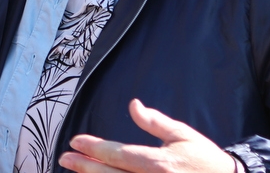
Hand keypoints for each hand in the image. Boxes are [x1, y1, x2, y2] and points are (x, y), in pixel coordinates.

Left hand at [57, 99, 236, 172]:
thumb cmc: (205, 159)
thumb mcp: (182, 136)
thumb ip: (155, 122)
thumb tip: (133, 104)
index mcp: (158, 164)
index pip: (118, 154)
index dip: (94, 147)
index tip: (75, 141)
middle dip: (84, 166)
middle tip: (64, 158)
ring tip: (76, 170)